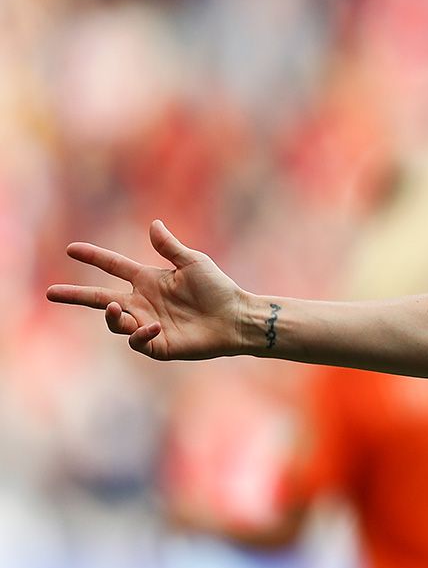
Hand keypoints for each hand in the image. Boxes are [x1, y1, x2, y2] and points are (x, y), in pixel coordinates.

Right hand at [46, 220, 248, 360]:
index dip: (94, 257)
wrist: (236, 318)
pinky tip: (154, 325)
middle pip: (100, 299)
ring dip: (112, 316)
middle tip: (51, 293)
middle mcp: (142, 302)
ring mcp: (148, 324)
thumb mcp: (193, 262)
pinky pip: (138, 340)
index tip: (71, 249)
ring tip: (117, 309)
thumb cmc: (218, 289)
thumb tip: (154, 224)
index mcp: (148, 280)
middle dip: (75, 296)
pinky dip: (140, 333)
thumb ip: (169, 247)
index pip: (113, 267)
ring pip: (115, 322)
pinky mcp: (158, 344)